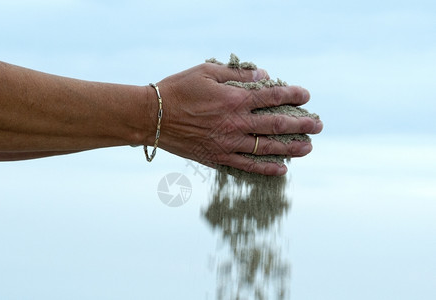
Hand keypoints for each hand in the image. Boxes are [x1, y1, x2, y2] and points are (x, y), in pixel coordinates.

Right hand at [156, 62, 322, 175]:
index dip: (293, 96)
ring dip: (291, 148)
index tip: (307, 97)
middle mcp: (236, 123)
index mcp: (234, 99)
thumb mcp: (206, 72)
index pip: (272, 97)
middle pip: (277, 125)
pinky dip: (266, 169)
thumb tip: (263, 75)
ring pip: (267, 148)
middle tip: (319, 125)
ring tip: (308, 147)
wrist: (153, 117)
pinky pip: (248, 166)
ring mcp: (229, 144)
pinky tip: (282, 169)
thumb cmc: (178, 90)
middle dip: (302, 125)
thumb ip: (237, 74)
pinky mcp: (219, 158)